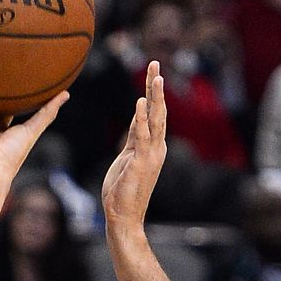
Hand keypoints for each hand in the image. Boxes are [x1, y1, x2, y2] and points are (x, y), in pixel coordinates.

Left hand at [101, 61, 166, 229]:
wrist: (124, 217)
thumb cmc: (123, 192)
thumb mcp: (127, 158)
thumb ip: (133, 138)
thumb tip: (137, 119)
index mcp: (152, 146)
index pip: (152, 114)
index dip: (152, 92)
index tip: (152, 72)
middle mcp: (156, 148)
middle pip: (158, 111)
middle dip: (156, 87)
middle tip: (155, 63)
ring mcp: (150, 155)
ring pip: (155, 120)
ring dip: (155, 97)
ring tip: (155, 76)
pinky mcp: (141, 162)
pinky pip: (141, 136)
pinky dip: (142, 118)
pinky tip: (140, 101)